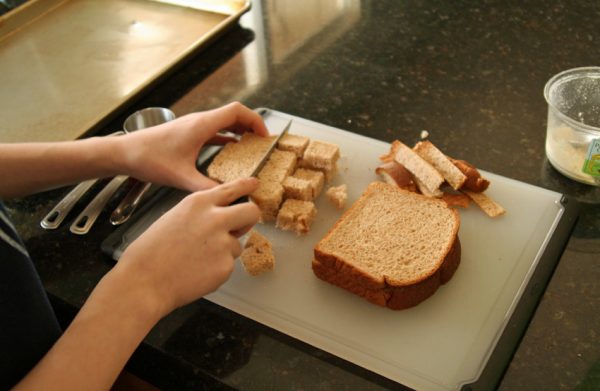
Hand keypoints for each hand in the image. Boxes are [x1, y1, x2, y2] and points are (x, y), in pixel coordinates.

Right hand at [114, 177, 259, 316]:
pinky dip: (217, 270)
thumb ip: (201, 214)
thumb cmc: (151, 252)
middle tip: (239, 228)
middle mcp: (215, 219)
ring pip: (237, 244)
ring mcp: (223, 242)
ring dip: (224, 252)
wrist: (143, 282)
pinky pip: (228, 265)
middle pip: (250, 212)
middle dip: (248, 220)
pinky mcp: (225, 265)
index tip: (255, 184)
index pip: (231, 188)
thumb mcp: (174, 217)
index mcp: (198, 203)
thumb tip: (221, 218)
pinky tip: (197, 272)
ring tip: (196, 259)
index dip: (246, 186)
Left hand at [117, 102, 268, 191]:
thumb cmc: (149, 159)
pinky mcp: (187, 133)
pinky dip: (226, 137)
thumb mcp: (181, 177)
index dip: (256, 120)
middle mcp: (199, 121)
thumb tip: (229, 196)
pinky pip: (213, 130)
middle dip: (251, 126)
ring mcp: (193, 126)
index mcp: (202, 125)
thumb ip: (207, 188)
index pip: (237, 111)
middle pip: (233, 115)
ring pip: (223, 122)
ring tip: (251, 147)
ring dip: (239, 131)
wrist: (125, 153)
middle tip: (262, 143)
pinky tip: (230, 151)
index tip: (265, 136)